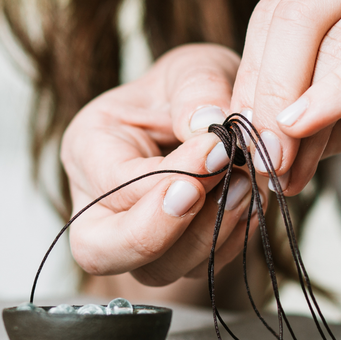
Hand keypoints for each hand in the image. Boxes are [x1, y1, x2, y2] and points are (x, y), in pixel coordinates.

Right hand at [61, 44, 266, 285]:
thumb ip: (198, 89)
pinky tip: (251, 202)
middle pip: (102, 251)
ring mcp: (135, 236)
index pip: (113, 183)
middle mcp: (98, 202)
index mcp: (89, 148)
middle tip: (219, 190)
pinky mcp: (175, 255)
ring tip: (246, 186)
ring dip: (209, 235)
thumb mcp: (195, 68)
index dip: (168, 176)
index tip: (219, 149)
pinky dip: (230, 243)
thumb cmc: (193, 88)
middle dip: (165, 231)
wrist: (216, 112)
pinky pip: (198, 271)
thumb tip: (207, 125)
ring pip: (157, 270)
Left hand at [232, 0, 340, 191]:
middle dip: (266, 95)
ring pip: (334, 38)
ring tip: (286, 164)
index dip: (251, 79)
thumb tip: (245, 139)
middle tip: (256, 157)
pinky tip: (307, 126)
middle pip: (294, 16)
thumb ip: (302, 114)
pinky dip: (340, 95)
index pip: (277, 12)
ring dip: (299, 110)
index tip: (239, 141)